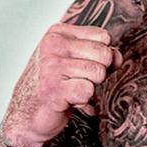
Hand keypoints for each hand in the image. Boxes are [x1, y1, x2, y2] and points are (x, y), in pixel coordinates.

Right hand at [1, 23, 122, 146]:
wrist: (30, 113)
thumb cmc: (58, 84)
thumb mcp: (81, 61)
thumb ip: (103, 54)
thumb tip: (117, 56)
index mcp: (58, 32)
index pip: (103, 37)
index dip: (100, 56)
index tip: (80, 66)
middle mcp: (52, 44)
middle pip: (105, 54)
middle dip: (98, 72)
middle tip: (76, 80)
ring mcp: (50, 65)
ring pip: (99, 73)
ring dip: (89, 86)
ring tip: (70, 88)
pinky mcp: (53, 88)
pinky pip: (89, 91)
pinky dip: (83, 99)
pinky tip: (66, 99)